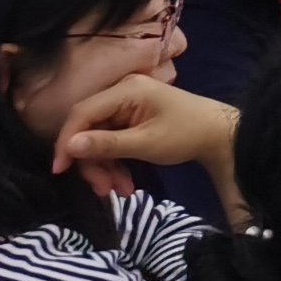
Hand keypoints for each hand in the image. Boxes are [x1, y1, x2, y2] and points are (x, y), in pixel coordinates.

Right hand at [53, 77, 237, 200]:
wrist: (219, 135)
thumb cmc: (186, 134)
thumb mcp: (145, 143)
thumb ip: (106, 144)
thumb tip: (69, 146)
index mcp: (126, 90)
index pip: (82, 114)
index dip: (66, 142)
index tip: (60, 170)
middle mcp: (122, 93)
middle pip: (89, 129)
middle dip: (93, 162)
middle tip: (103, 189)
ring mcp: (127, 105)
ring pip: (98, 140)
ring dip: (105, 168)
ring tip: (121, 191)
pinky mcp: (131, 119)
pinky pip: (111, 141)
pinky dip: (115, 163)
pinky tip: (126, 184)